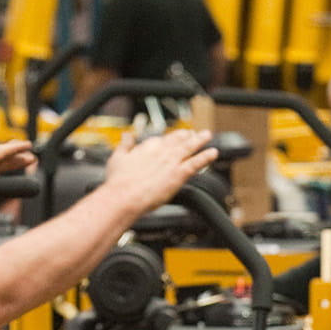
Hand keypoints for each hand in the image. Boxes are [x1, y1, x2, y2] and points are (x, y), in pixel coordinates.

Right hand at [100, 128, 217, 216]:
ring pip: (189, 148)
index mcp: (146, 147)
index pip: (161, 140)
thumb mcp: (117, 158)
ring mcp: (171, 162)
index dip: (169, 139)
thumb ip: (124, 145)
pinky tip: (213, 153)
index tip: (174, 137)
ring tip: (207, 135)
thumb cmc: (118, 182)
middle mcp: (161, 151)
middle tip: (194, 133)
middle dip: (186, 136)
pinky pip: (195, 163)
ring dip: (199, 140)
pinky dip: (205, 157)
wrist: (124, 196)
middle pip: (177, 140)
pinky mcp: (178, 174)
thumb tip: (126, 136)